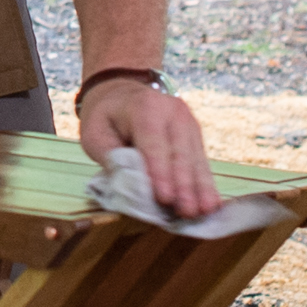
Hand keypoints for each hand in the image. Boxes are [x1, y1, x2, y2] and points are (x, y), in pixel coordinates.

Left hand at [78, 74, 213, 219]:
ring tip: (205, 211)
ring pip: (195, 159)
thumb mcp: (95, 134)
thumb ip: (111, 158)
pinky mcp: (194, 134)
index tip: (165, 198)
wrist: (121, 94)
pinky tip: (211, 202)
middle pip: (180, 153)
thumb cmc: (106, 118)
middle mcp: (172, 111)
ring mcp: (187, 121)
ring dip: (200, 188)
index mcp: (145, 108)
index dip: (160, 173)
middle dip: (184, 186)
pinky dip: (205, 183)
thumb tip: (132, 186)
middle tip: (188, 212)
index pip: (153, 145)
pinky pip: (200, 160)